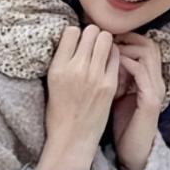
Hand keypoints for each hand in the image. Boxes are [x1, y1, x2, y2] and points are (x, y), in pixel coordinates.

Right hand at [38, 25, 117, 169]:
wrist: (72, 138)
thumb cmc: (60, 111)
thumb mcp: (52, 81)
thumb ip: (63, 60)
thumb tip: (75, 38)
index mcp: (57, 67)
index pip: (71, 31)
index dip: (77, 33)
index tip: (79, 41)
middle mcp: (76, 69)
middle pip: (91, 31)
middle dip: (93, 34)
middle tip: (94, 44)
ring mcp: (95, 76)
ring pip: (106, 40)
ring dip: (105, 42)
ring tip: (102, 51)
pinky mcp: (109, 85)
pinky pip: (116, 57)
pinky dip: (114, 55)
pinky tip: (110, 63)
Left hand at [111, 32, 167, 169]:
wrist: (134, 151)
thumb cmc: (123, 125)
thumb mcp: (117, 95)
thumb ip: (113, 76)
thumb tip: (94, 57)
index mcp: (150, 79)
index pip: (144, 46)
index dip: (126, 37)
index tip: (104, 36)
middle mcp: (156, 81)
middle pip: (149, 44)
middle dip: (127, 38)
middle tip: (105, 38)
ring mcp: (156, 90)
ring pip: (148, 53)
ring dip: (126, 48)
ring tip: (107, 49)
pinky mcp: (151, 100)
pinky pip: (141, 72)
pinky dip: (126, 63)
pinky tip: (112, 63)